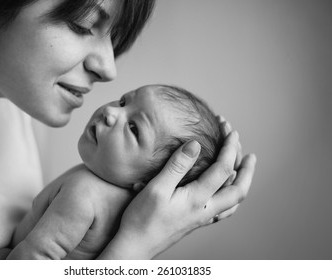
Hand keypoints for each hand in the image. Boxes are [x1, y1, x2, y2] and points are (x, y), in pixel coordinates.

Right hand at [99, 120, 255, 258]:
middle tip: (250, 154)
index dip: (230, 148)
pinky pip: (224, 210)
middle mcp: (206, 210)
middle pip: (239, 190)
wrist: (136, 246)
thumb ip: (177, 166)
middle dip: (247, 170)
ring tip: (244, 170)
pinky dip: (231, 197)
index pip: (224, 169)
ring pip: (233, 201)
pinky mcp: (196, 222)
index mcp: (197, 199)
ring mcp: (203, 218)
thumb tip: (196, 144)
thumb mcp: (157, 188)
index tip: (230, 131)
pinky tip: (225, 193)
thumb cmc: (142, 218)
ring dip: (242, 183)